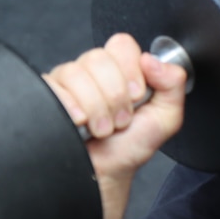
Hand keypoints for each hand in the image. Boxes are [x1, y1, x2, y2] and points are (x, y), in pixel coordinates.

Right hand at [43, 33, 186, 218]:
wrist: (105, 174)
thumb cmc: (131, 145)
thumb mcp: (165, 116)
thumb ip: (173, 83)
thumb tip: (152, 60)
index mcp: (122, 68)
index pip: (121, 44)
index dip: (130, 69)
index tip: (137, 95)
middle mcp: (93, 71)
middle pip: (98, 58)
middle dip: (115, 95)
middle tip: (121, 118)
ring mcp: (68, 82)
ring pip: (77, 73)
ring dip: (96, 107)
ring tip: (102, 127)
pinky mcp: (46, 96)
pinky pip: (53, 87)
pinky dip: (72, 109)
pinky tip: (80, 124)